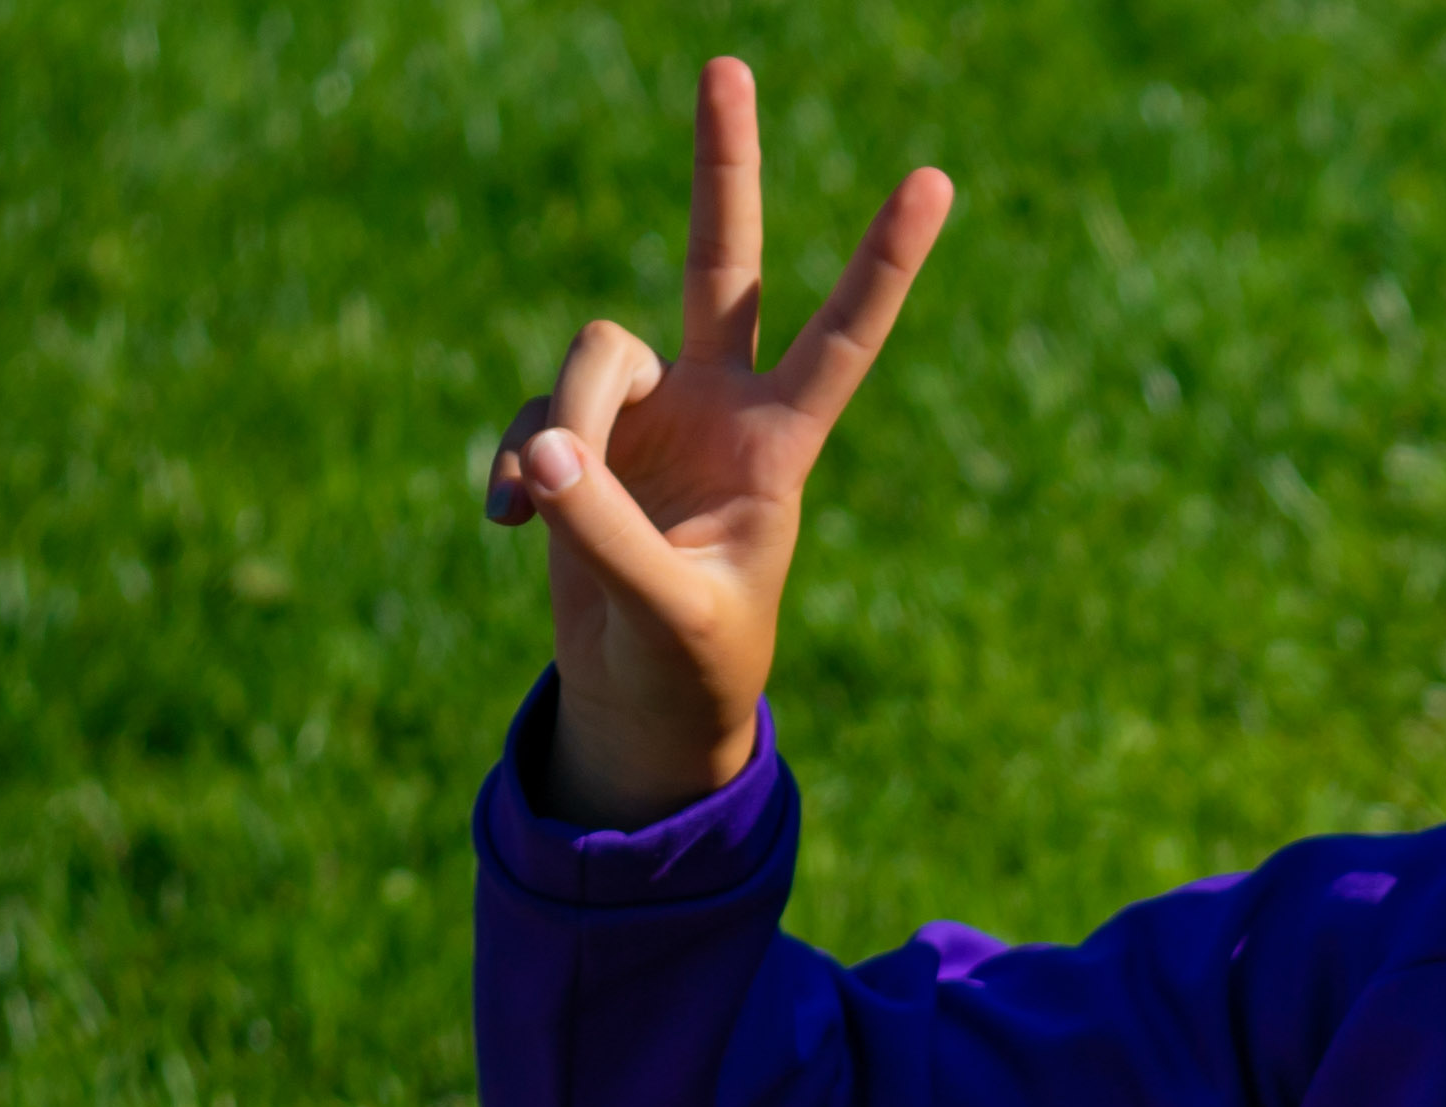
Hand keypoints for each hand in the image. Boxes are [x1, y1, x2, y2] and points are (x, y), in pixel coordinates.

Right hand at [482, 56, 953, 824]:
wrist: (646, 702)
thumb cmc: (691, 665)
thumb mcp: (666, 613)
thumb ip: (605, 535)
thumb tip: (543, 454)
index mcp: (778, 446)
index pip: (842, 338)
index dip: (883, 262)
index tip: (934, 180)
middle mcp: (718, 405)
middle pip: (722, 262)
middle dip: (722, 168)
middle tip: (729, 64)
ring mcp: (647, 413)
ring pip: (592, 354)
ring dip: (560, 420)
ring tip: (543, 506)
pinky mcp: (580, 436)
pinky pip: (534, 418)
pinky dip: (518, 467)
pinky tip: (511, 525)